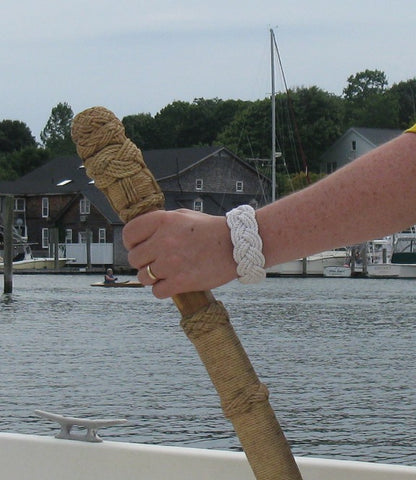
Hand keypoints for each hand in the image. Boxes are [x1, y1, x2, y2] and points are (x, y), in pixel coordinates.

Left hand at [122, 209, 236, 297]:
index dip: (131, 243)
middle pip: (134, 258)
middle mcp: (163, 241)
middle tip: (156, 262)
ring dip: (152, 277)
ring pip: (143, 277)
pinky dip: (162, 290)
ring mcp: (170, 263)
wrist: (236, 245)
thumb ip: (160, 223)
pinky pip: (156, 292)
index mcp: (162, 221)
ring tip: (167, 273)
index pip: (129, 234)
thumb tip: (142, 234)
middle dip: (143, 261)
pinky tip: (173, 283)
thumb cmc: (211, 230)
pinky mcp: (180, 282)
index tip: (138, 247)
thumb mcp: (183, 216)